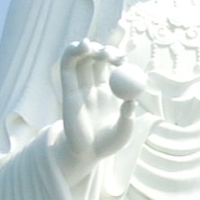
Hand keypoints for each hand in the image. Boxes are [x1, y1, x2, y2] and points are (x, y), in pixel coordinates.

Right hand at [58, 39, 144, 172]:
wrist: (87, 154)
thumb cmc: (108, 144)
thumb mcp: (123, 131)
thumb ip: (127, 116)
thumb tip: (132, 101)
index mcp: (110, 90)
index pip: (112, 65)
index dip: (117, 57)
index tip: (124, 58)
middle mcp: (94, 85)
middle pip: (98, 59)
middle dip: (106, 51)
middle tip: (113, 56)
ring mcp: (80, 86)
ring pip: (82, 58)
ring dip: (89, 47)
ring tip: (97, 49)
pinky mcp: (67, 89)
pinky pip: (67, 66)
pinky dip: (72, 52)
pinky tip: (82, 45)